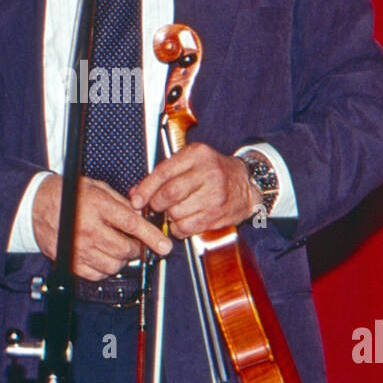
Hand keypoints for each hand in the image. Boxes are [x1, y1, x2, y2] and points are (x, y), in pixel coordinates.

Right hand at [32, 174, 172, 281]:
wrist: (36, 205)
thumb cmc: (66, 194)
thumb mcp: (96, 187)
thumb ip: (120, 202)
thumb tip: (141, 215)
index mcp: (96, 206)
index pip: (131, 225)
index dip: (151, 236)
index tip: (164, 245)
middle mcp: (87, 229)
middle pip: (124, 249)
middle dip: (136, 249)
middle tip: (134, 243)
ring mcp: (78, 248)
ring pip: (113, 265)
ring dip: (121, 260)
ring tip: (117, 248)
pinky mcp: (70, 262)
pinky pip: (96, 274)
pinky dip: (105, 269)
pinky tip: (102, 256)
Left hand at [128, 144, 253, 238]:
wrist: (245, 184)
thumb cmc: (213, 171)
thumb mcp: (190, 162)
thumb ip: (164, 173)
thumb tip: (136, 192)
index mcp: (197, 154)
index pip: (164, 172)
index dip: (145, 189)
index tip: (136, 200)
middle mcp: (208, 172)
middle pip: (170, 194)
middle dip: (156, 204)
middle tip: (156, 205)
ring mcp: (215, 195)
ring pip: (177, 213)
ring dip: (169, 216)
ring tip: (175, 210)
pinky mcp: (217, 214)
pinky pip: (186, 227)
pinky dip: (178, 228)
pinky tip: (183, 220)